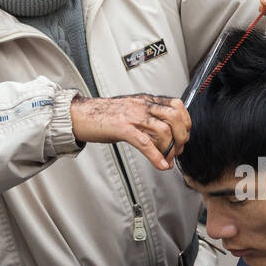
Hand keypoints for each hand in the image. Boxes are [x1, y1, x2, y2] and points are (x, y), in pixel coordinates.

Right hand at [69, 94, 190, 169]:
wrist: (80, 115)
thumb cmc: (104, 116)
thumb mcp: (131, 111)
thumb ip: (148, 119)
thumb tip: (165, 134)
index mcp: (146, 100)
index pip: (176, 105)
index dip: (186, 122)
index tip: (184, 135)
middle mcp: (142, 105)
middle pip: (175, 117)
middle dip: (181, 136)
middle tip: (178, 149)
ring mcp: (132, 116)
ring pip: (163, 130)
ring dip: (170, 148)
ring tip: (168, 159)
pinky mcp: (122, 128)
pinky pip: (144, 142)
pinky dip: (156, 156)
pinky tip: (161, 165)